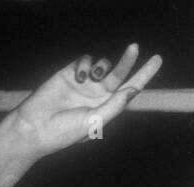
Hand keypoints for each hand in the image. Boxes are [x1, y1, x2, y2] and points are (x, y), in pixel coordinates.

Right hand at [12, 44, 162, 156]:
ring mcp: (85, 84)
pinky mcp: (70, 73)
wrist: (36, 126)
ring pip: (102, 65)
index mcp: (109, 109)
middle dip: (128, 61)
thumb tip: (133, 90)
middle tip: (135, 47)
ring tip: (93, 77)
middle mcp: (99, 96)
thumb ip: (115, 105)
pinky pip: (85, 60)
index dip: (144, 75)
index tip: (157, 60)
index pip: (130, 90)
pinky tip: (78, 76)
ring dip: (102, 66)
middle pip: (120, 74)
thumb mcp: (95, 121)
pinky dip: (84, 64)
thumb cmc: (66, 131)